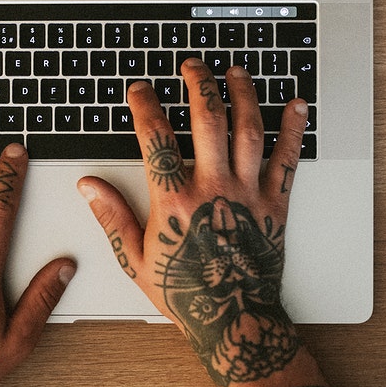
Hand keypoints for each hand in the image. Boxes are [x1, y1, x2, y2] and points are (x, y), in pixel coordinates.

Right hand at [78, 59, 307, 386]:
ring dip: (242, 95)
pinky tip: (296, 105)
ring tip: (235, 72)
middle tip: (192, 65)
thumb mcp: (135, 258)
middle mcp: (213, 189)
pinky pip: (288, 159)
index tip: (140, 89)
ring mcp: (247, 193)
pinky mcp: (276, 204)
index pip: (156, 138)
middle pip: (207, 120)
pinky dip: (294, 129)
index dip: (145, 106)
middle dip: (198, 84)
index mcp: (175, 201)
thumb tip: (89, 186)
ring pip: (248, 130)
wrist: (234, 320)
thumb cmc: (184, 294)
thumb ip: (112, 216)